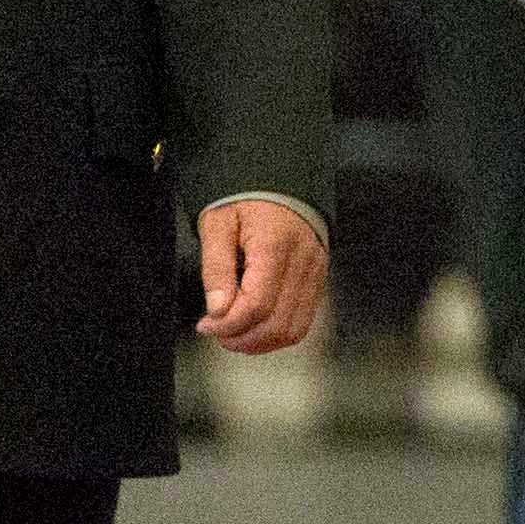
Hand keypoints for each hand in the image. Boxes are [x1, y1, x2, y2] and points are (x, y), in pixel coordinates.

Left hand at [196, 198, 326, 353]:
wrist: (280, 181)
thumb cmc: (247, 198)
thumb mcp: (218, 223)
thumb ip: (216, 267)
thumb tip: (218, 309)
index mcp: (275, 246)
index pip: (257, 305)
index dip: (228, 325)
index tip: (207, 324)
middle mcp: (302, 263)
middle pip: (277, 324)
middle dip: (242, 338)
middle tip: (217, 332)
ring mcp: (315, 274)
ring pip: (292, 330)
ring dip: (260, 342)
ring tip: (234, 333)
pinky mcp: (318, 280)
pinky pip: (302, 322)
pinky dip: (276, 333)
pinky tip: (255, 327)